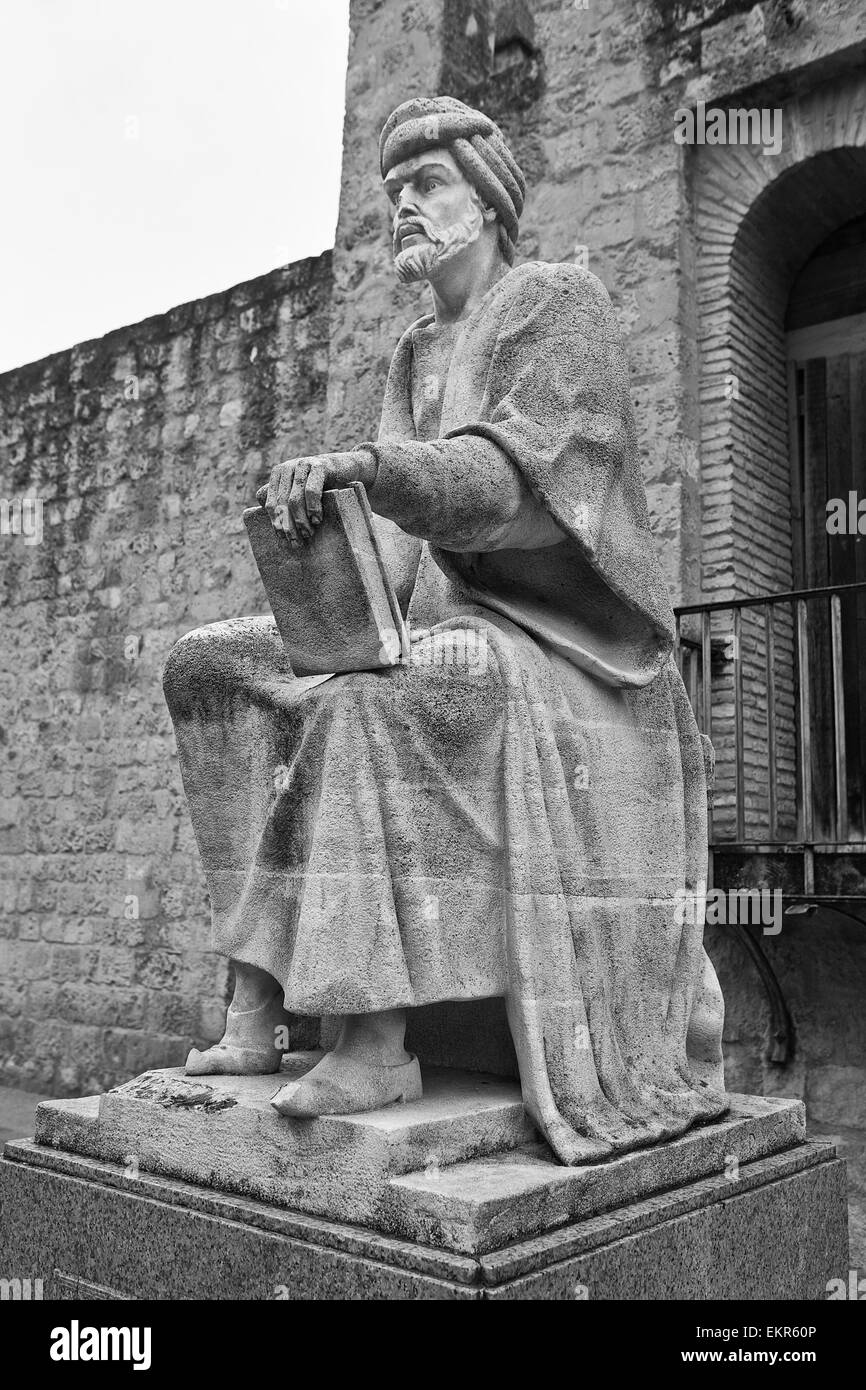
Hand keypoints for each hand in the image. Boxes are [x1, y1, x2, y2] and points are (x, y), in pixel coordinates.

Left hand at [256, 450, 376, 544]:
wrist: (346, 466)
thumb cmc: (321, 482)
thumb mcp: (299, 488)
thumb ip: (283, 496)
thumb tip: (266, 511)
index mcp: (278, 473)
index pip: (271, 503)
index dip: (276, 522)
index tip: (283, 539)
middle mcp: (287, 467)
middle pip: (282, 503)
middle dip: (288, 526)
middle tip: (296, 542)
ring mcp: (303, 465)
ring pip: (295, 499)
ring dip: (300, 520)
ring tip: (308, 534)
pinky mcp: (319, 466)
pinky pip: (311, 491)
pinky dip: (313, 508)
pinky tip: (317, 519)